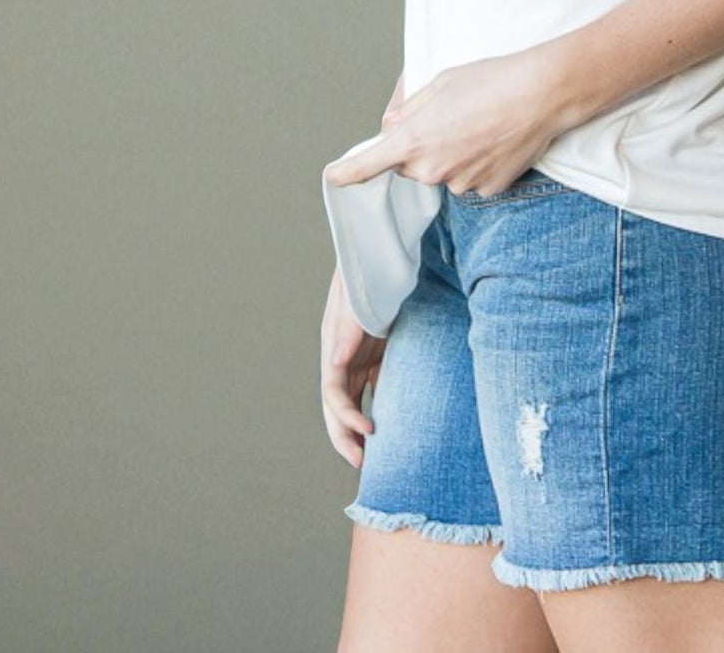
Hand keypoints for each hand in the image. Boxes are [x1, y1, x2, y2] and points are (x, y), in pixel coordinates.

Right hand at [320, 264, 386, 468]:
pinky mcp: (374, 353)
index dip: (347, 417)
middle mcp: (342, 358)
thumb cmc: (365, 278)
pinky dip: (377, 407)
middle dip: (346, 437)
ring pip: (354, 402)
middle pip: (339, 406)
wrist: (378, 258)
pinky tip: (390, 426)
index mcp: (333, 349)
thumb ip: (347, 331)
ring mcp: (357, 357)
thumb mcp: (356, 301)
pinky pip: (373, 387)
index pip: (333, 394)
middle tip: (363, 465)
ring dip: (359, 429)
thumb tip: (334, 363)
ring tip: (372, 457)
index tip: (369, 432)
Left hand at [323, 44, 568, 198]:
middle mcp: (433, 169)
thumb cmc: (492, 80)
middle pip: (413, 166)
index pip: (368, 164)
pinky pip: (472, 179)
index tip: (333, 176)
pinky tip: (497, 140)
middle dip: (422, 147)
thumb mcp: (442, 82)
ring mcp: (461, 182)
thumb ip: (411, 109)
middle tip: (452, 118)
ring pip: (444, 173)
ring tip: (482, 124)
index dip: (347, 172)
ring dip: (454, 155)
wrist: (543, 94)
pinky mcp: (488, 189)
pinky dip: (479, 164)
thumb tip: (393, 126)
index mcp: (414, 140)